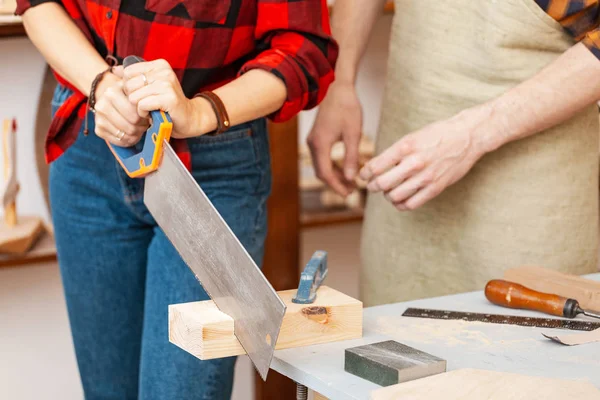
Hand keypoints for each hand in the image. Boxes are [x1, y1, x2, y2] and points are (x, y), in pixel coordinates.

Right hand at [93, 74, 149, 145]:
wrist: (110, 98)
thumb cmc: (127, 96)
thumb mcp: (135, 92)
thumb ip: (143, 101)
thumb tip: (152, 117)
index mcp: (112, 93)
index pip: (135, 114)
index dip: (145, 118)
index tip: (148, 116)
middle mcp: (102, 105)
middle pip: (131, 126)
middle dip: (141, 127)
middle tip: (144, 124)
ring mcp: (98, 118)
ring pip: (125, 135)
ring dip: (136, 134)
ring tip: (138, 128)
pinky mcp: (98, 130)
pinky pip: (119, 142)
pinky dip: (128, 140)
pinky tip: (131, 134)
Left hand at [120, 59, 197, 137]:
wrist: (188, 118)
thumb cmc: (166, 104)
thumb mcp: (150, 86)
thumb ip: (134, 76)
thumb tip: (114, 69)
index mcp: (160, 65)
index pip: (128, 72)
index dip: (130, 87)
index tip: (142, 94)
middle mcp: (164, 71)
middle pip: (129, 84)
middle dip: (133, 98)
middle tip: (146, 104)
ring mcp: (167, 84)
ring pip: (134, 97)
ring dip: (138, 108)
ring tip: (150, 110)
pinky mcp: (169, 99)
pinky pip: (142, 105)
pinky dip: (144, 113)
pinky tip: (151, 115)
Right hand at [307, 81, 361, 195]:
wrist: (338, 88)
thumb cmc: (347, 108)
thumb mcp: (353, 134)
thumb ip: (352, 157)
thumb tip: (352, 178)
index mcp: (320, 144)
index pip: (325, 173)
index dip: (336, 186)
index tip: (349, 194)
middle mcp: (313, 144)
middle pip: (322, 172)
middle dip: (336, 183)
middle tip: (351, 193)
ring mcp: (313, 141)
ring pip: (322, 165)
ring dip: (335, 175)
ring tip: (350, 184)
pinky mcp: (317, 137)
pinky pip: (323, 157)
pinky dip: (334, 165)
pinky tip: (346, 170)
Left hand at [359, 106, 492, 210]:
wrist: (467, 136)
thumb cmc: (437, 134)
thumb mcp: (412, 137)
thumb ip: (395, 153)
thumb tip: (376, 168)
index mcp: (405, 147)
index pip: (375, 166)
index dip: (365, 174)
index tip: (364, 175)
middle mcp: (414, 162)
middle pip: (382, 184)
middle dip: (373, 186)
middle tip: (372, 185)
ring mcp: (425, 177)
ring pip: (394, 196)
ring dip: (387, 196)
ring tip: (388, 191)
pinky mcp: (435, 188)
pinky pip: (411, 204)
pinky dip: (400, 205)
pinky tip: (400, 200)